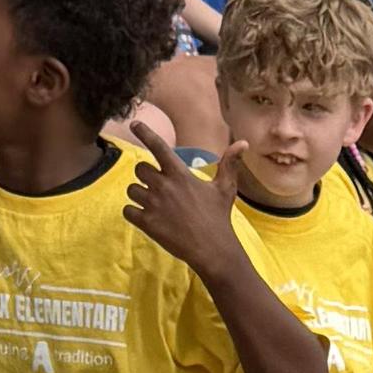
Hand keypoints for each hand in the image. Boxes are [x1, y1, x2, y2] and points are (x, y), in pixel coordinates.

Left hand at [123, 140, 241, 275]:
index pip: (158, 146)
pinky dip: (133, 212)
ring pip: (132, 189)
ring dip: (139, 194)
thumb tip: (244, 143)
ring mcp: (153, 204)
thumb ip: (229, 164)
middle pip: (139, 169)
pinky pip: (128, 210)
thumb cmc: (219, 217)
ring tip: (154, 204)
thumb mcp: (225, 188)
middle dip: (146, 176)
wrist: (212, 249)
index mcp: (180, 174)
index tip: (135, 124)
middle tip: (158, 187)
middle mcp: (163, 185)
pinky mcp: (146, 223)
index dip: (145, 132)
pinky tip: (145, 217)